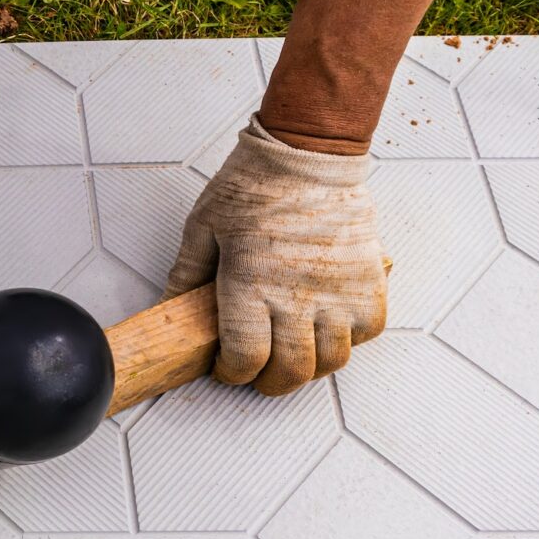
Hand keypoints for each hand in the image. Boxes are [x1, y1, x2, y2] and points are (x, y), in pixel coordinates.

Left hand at [165, 116, 387, 395]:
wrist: (307, 154)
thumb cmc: (253, 185)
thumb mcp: (203, 227)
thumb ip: (187, 272)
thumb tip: (170, 306)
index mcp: (250, 285)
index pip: (245, 357)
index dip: (234, 373)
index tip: (226, 368)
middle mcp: (297, 296)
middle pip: (291, 370)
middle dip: (270, 384)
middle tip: (259, 376)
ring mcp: (338, 290)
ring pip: (333, 359)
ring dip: (310, 368)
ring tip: (293, 358)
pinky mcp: (368, 280)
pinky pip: (369, 331)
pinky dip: (350, 341)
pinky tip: (328, 330)